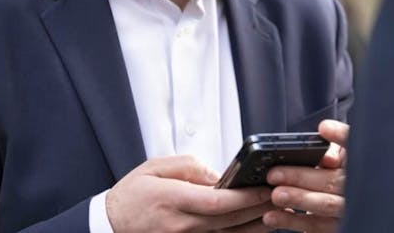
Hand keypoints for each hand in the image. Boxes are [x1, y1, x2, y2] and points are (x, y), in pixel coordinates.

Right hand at [105, 155, 273, 232]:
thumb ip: (190, 167)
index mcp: (173, 200)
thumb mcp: (155, 167)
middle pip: (230, 221)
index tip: (266, 188)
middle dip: (260, 209)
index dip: (246, 197)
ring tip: (279, 213)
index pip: (217, 202)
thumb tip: (218, 176)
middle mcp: (181, 225)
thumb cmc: (132, 195)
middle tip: (284, 198)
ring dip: (256, 226)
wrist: (110, 224)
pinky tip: (255, 228)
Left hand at [263, 120, 348, 231]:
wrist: (345, 206)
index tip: (323, 128)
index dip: (340, 135)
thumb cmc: (337, 175)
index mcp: (357, 162)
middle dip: (301, 176)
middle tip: (274, 174)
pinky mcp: (338, 227)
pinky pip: (317, 227)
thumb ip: (333, 146)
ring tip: (275, 195)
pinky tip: (274, 216)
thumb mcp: (340, 157)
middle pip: (332, 180)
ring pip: (326, 204)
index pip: (354, 144)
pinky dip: (293, 222)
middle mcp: (358, 186)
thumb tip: (325, 137)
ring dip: (298, 199)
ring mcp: (350, 209)